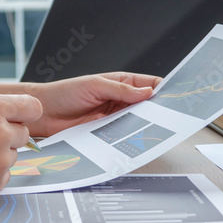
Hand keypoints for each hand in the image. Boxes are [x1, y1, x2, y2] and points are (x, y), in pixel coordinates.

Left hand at [26, 72, 161, 137]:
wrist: (44, 114)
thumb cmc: (65, 93)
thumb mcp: (94, 85)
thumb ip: (121, 89)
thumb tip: (147, 92)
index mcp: (121, 82)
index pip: (149, 84)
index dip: (164, 89)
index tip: (177, 96)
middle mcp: (120, 100)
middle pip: (148, 106)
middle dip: (159, 110)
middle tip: (171, 117)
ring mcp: (115, 117)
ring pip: (138, 122)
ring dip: (146, 125)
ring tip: (157, 129)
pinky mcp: (108, 133)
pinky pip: (124, 135)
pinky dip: (132, 137)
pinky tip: (137, 139)